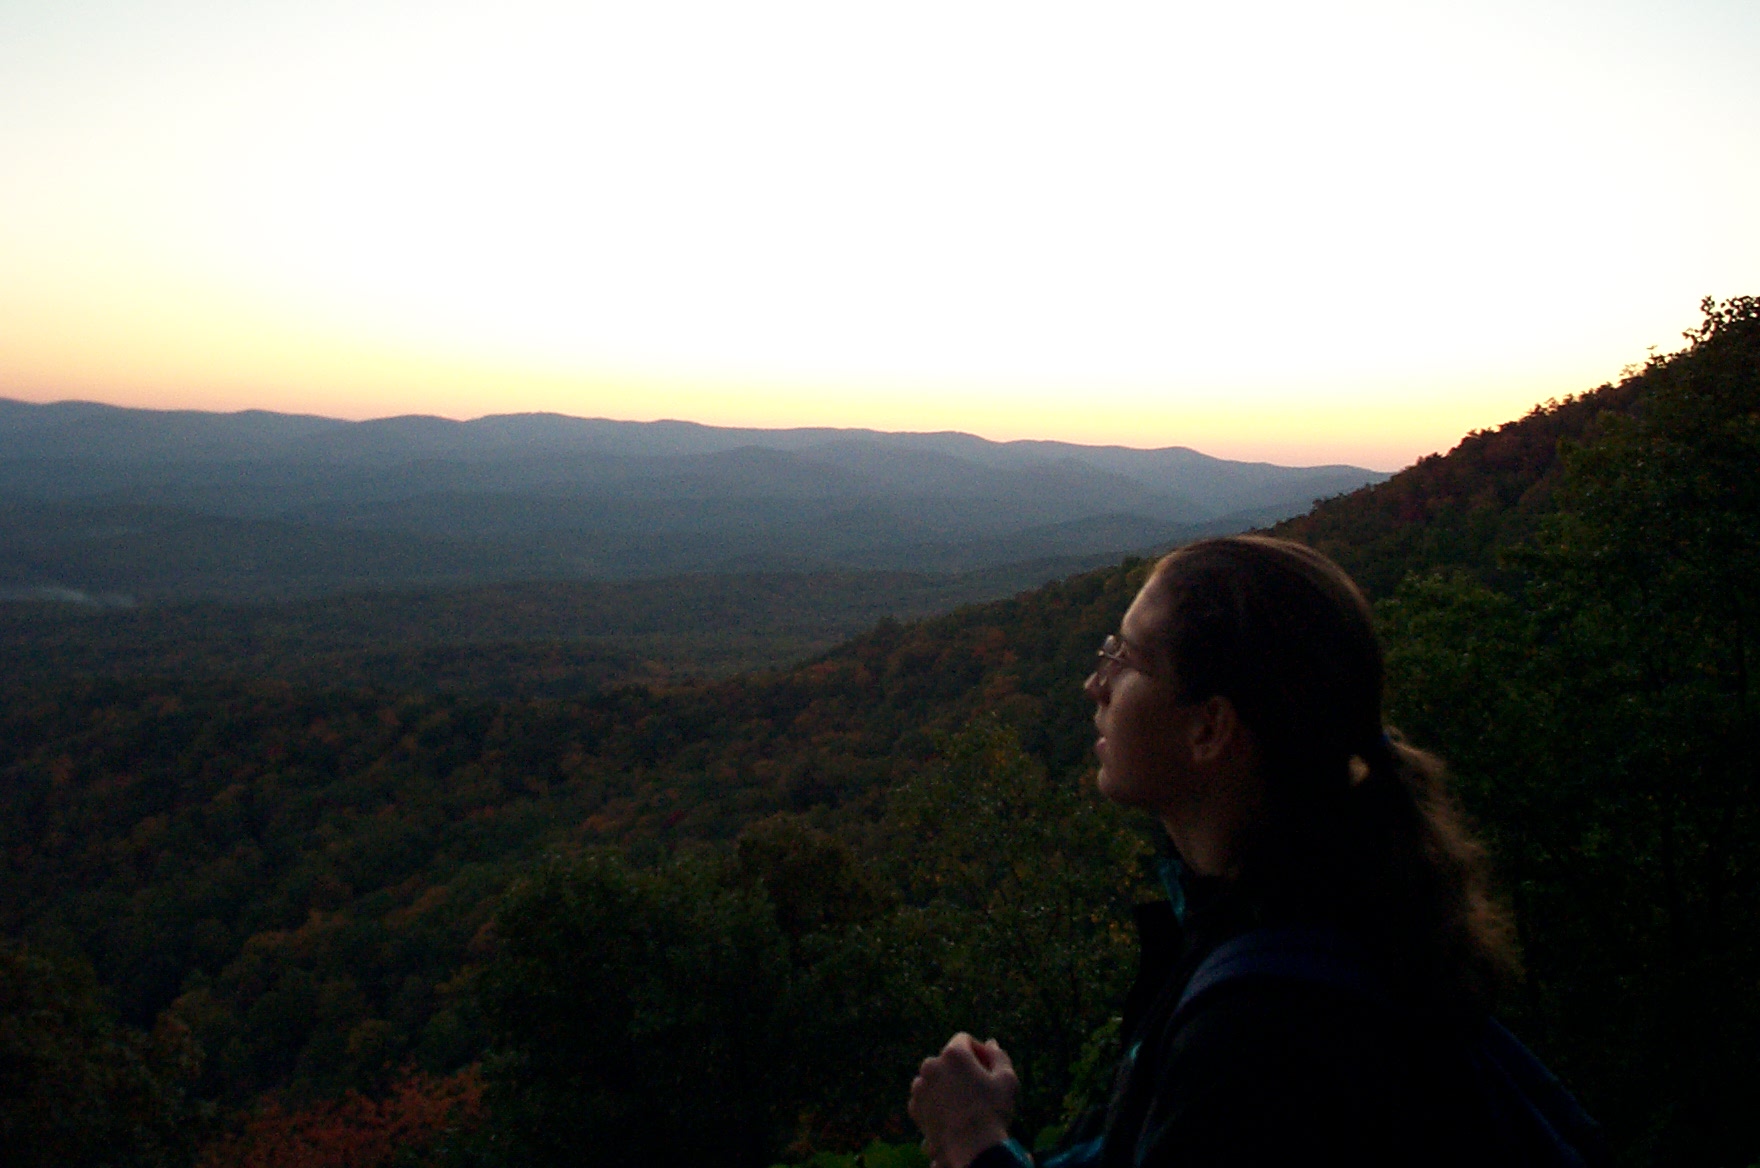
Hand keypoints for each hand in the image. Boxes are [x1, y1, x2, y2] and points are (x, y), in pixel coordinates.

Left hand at [908, 1032, 1018, 1167]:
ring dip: (947, 1083)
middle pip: (948, 1059)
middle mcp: (932, 1065)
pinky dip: (936, 1100)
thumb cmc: (993, 1111)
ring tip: (964, 1103)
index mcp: (953, 1054)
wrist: (971, 1148)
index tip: (988, 1068)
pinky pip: (926, 1096)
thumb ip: (998, 1056)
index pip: (964, 1040)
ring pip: (935, 1077)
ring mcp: (920, 1086)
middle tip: (978, 1088)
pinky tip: (952, 1114)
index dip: (978, 1051)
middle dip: (961, 1068)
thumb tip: (990, 1043)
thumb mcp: (1007, 1079)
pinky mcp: (914, 1107)